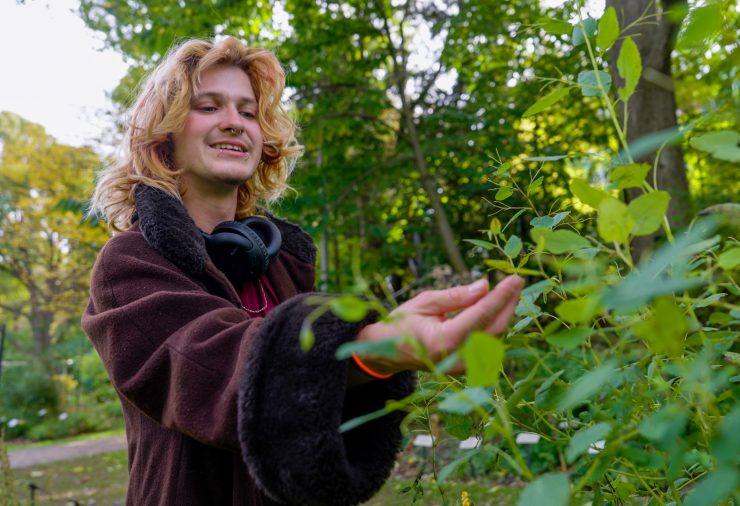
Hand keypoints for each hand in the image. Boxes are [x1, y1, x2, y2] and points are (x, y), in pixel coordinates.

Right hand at [354, 275, 523, 374]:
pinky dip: (494, 325)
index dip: (500, 296)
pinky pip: (487, 345)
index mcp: (444, 340)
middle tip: (516, 282)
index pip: (481, 315)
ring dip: (503, 314)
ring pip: (495, 338)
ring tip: (507, 292)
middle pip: (494, 329)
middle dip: (508, 304)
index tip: (514, 279)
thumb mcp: (425, 302)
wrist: (387, 352)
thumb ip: (456, 296)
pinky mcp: (465, 368)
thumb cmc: (402, 322)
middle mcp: (456, 357)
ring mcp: (462, 366)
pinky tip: (495, 309)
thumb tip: (485, 286)